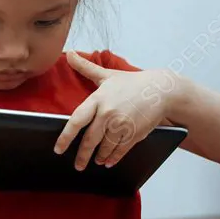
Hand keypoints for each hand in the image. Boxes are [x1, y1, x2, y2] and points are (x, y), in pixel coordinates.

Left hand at [55, 51, 173, 168]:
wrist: (160, 90)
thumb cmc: (131, 83)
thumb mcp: (107, 75)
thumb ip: (86, 67)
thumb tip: (69, 53)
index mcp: (98, 99)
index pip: (76, 121)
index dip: (65, 137)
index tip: (58, 149)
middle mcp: (108, 113)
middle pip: (89, 140)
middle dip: (82, 156)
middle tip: (77, 165)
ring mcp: (121, 125)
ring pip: (104, 147)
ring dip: (99, 157)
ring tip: (95, 161)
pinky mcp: (133, 134)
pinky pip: (119, 151)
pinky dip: (113, 158)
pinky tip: (108, 161)